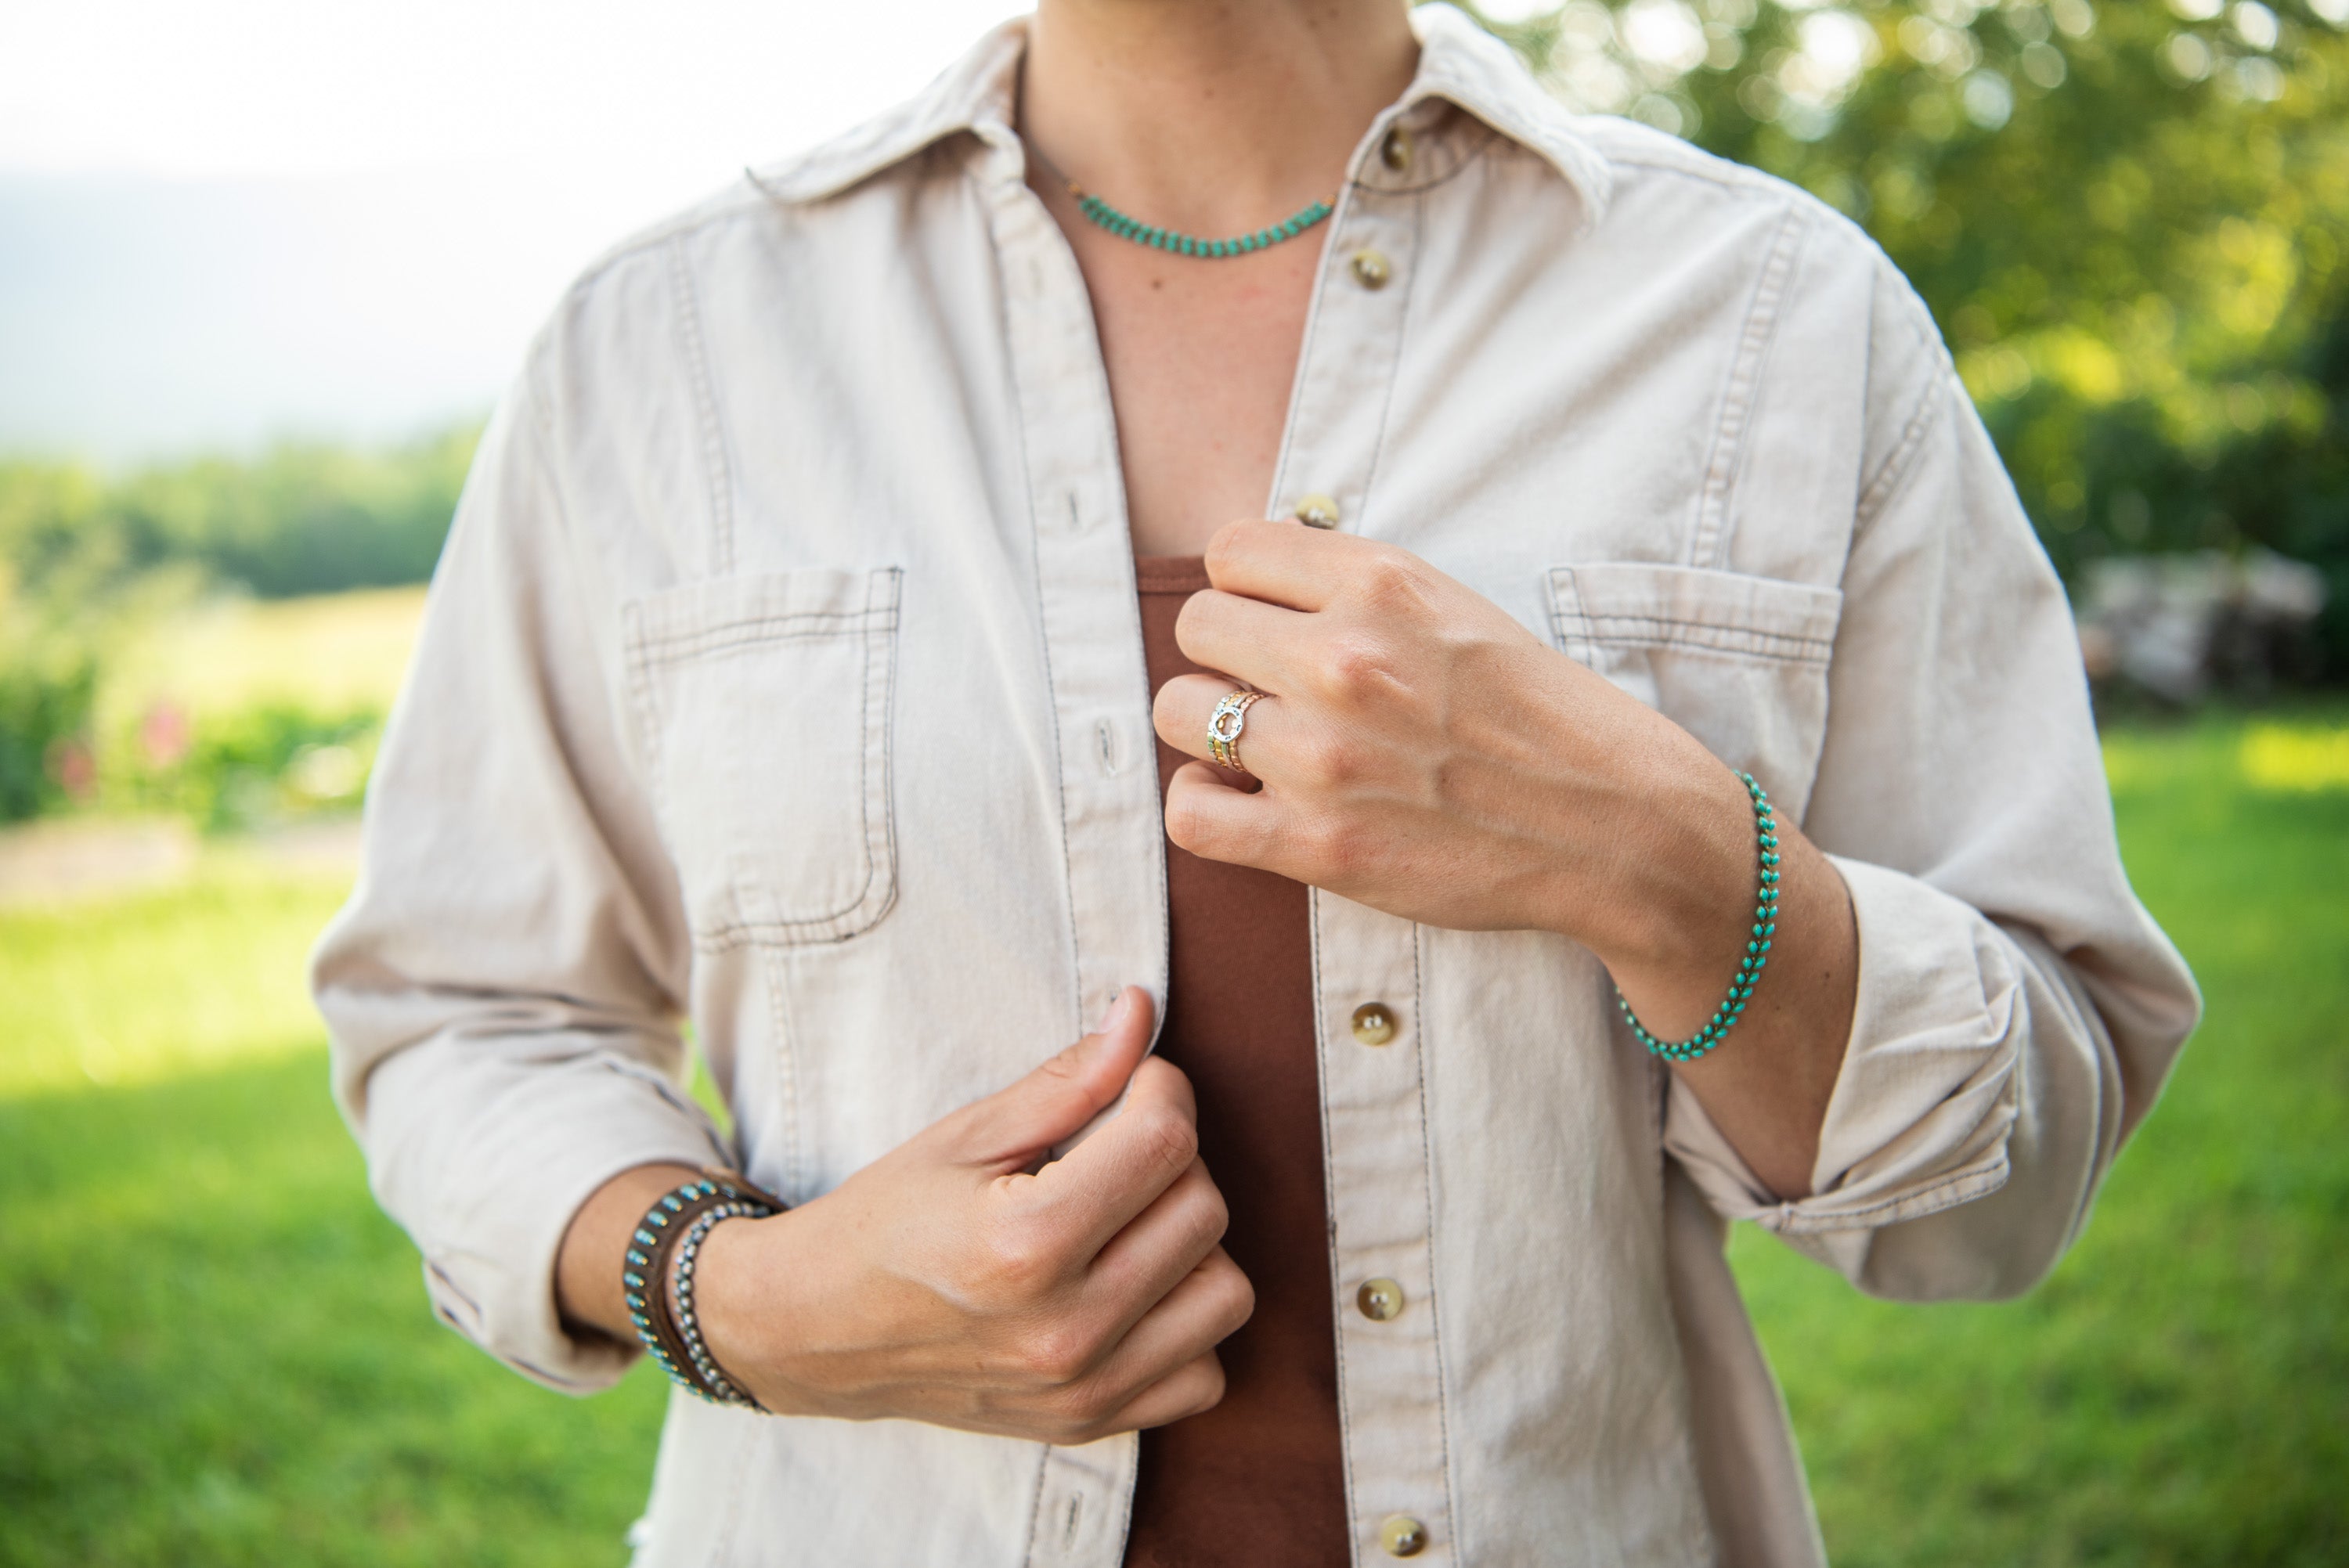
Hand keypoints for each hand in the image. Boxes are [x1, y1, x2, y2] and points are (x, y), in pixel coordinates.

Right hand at [690, 988, 1253, 1441]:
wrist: (817, 1331)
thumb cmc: (887, 1221)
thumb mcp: (966, 1134)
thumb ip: (1068, 1079)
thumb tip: (1142, 1012)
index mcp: (1025, 1243)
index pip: (1167, 1141)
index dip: (1159, 1089)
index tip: (1126, 1086)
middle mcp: (1064, 1328)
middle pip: (1203, 1209)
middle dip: (1170, 1158)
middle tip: (1110, 1151)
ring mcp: (1082, 1388)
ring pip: (1225, 1292)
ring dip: (1190, 1243)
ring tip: (1125, 1222)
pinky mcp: (1090, 1423)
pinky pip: (1205, 1373)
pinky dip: (1184, 1326)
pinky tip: (1130, 1289)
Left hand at [1151, 519, 1753, 976]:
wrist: (1617, 825)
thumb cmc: (1541, 718)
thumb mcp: (1455, 608)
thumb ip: (1359, 587)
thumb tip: (1258, 576)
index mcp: (1381, 584)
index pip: (1230, 550)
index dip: (1245, 589)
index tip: (1273, 621)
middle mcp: (1343, 658)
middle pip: (1197, 624)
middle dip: (1224, 654)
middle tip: (1273, 690)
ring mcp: (1323, 754)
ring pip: (1178, 712)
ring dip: (1209, 728)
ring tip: (1261, 748)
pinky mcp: (1317, 842)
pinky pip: (1190, 813)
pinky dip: (1200, 806)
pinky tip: (1238, 803)